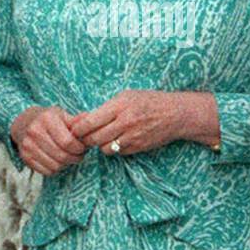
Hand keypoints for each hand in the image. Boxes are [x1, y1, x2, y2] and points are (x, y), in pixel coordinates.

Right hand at [10, 105, 87, 175]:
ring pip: (55, 166)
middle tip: (79, 155)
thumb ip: (77, 121)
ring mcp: (28, 145)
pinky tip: (57, 160)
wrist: (24, 122)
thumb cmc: (48, 119)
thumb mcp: (62, 115)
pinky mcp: (25, 157)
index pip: (68, 142)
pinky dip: (55, 169)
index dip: (79, 148)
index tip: (83, 148)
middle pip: (62, 156)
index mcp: (47, 119)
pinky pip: (46, 171)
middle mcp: (35, 131)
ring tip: (69, 157)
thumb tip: (90, 122)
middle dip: (75, 158)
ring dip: (66, 165)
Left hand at [68, 90, 217, 155]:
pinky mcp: (137, 148)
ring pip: (103, 148)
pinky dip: (112, 148)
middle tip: (83, 136)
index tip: (75, 128)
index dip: (78, 128)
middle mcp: (125, 122)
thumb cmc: (148, 101)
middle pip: (94, 138)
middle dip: (85, 138)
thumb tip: (82, 118)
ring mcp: (132, 137)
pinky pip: (116, 153)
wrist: (175, 114)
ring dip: (99, 144)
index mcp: (120, 105)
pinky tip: (115, 140)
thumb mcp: (126, 96)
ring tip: (101, 137)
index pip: (90, 122)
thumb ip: (105, 107)